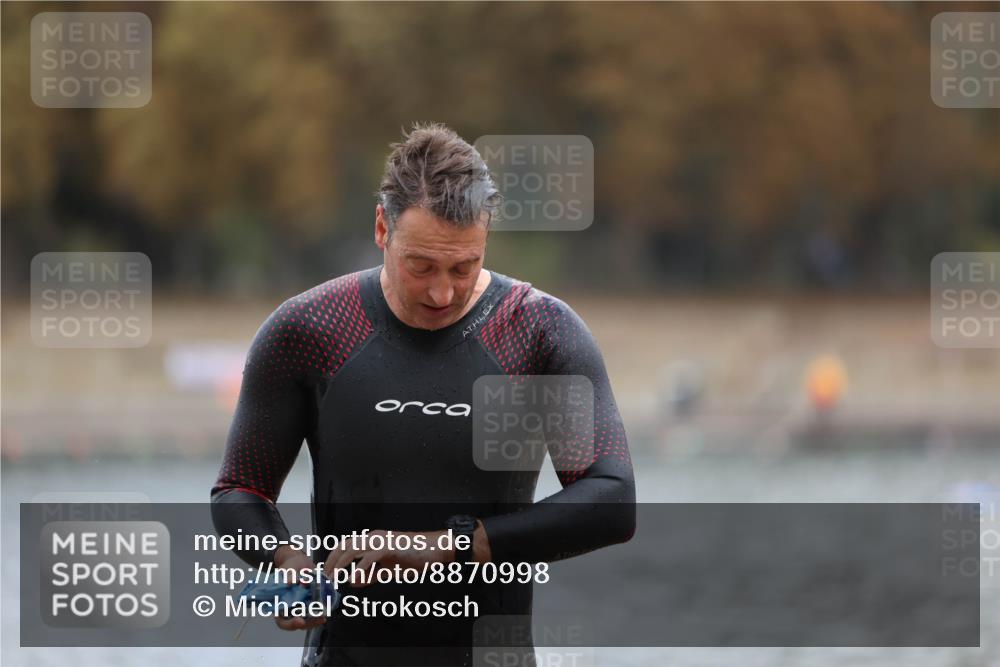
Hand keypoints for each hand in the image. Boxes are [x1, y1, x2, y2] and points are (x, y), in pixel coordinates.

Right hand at [273, 546, 325, 631]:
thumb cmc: (290, 567)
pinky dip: (323, 609)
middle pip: (298, 624)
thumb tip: (290, 583)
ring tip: (325, 614)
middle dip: (309, 623)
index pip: (282, 622)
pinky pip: (317, 610)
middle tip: (319, 618)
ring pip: (309, 619)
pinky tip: (328, 606)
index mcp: (280, 606)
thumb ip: (288, 577)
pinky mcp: (312, 603)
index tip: (300, 621)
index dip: (290, 624)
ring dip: (317, 618)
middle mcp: (291, 610)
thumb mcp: (288, 570)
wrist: (300, 563)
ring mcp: (302, 608)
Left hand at [322, 529, 450, 588]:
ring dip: (341, 565)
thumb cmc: (414, 556)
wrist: (434, 549)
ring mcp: (381, 541)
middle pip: (345, 545)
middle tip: (325, 577)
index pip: (346, 545)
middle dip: (332, 561)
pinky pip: (370, 557)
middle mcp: (374, 537)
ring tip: (334, 578)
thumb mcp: (388, 569)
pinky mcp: (389, 547)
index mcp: (372, 540)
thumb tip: (353, 581)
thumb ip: (371, 574)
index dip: (333, 558)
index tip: (327, 572)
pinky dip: (360, 568)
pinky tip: (354, 578)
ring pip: (353, 549)